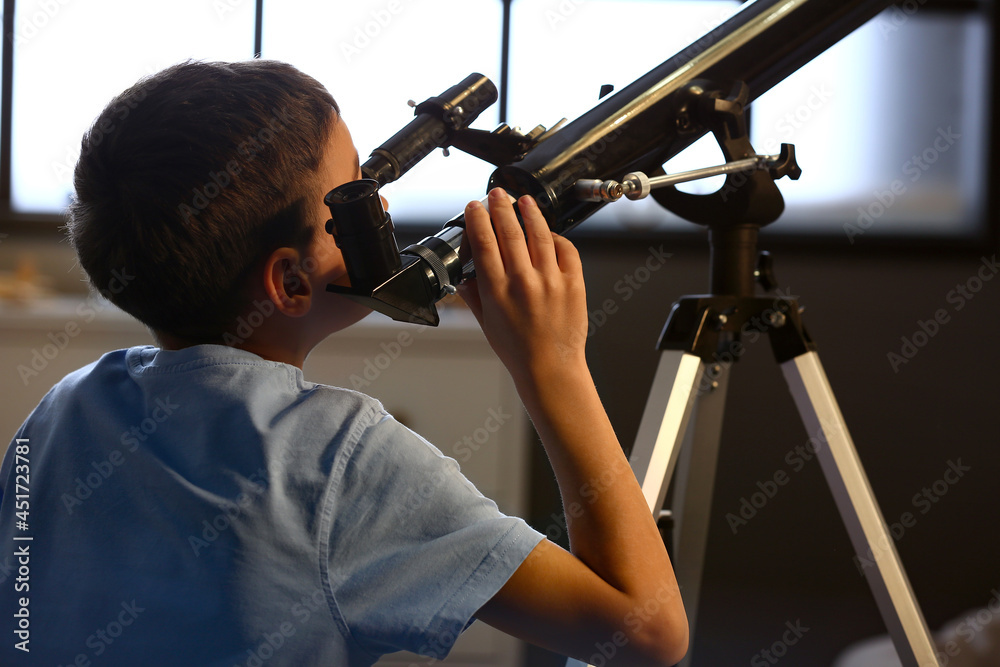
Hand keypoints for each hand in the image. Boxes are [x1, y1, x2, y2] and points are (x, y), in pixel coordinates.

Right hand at [458, 188, 587, 382]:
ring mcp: (550, 282)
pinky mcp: (572, 284)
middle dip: (501, 208)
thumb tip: (463, 278)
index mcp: (496, 291)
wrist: (550, 369)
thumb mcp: (486, 324)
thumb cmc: (518, 351)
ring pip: (538, 235)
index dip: (478, 220)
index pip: (483, 244)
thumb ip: (474, 297)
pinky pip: (565, 250)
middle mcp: (522, 282)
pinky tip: (548, 232)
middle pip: (509, 232)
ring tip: (523, 201)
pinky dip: (556, 237)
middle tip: (498, 195)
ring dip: (529, 213)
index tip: (475, 207)